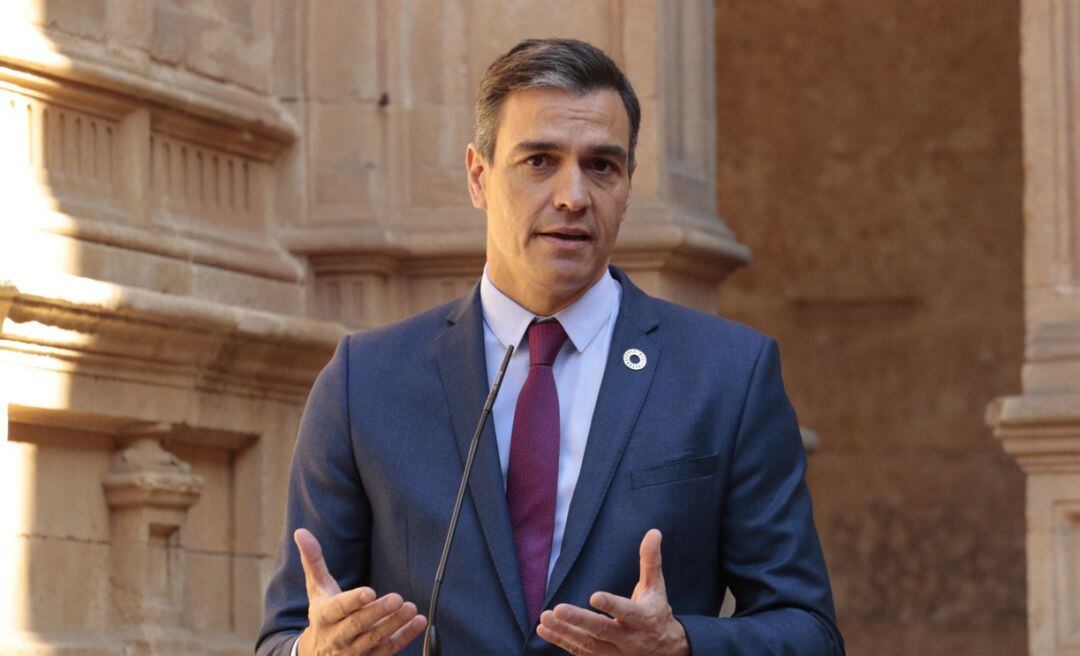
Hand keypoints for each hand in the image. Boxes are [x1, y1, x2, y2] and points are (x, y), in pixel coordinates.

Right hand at [294, 528, 426, 654]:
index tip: (370, 591)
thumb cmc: (322, 613)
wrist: (317, 654)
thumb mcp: (316, 588)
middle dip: (378, 612)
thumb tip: (301, 532)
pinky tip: (418, 623)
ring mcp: (353, 652)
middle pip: (358, 625)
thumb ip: (313, 561)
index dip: (353, 601)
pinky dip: (405, 637)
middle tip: (398, 598)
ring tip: (411, 608)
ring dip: (395, 625)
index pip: (337, 609)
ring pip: (375, 639)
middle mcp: (336, 637)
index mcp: (323, 616)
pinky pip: (388, 650)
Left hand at [536, 529, 688, 655]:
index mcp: (643, 618)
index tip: (594, 596)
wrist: (665, 651)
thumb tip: (653, 531)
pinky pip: (580, 652)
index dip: (612, 606)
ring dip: (565, 632)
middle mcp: (629, 638)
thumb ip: (651, 561)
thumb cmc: (655, 612)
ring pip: (589, 644)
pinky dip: (561, 641)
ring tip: (546, 617)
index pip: (627, 612)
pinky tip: (544, 629)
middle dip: (580, 621)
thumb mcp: (656, 587)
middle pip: (603, 631)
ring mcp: (615, 652)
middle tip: (559, 609)